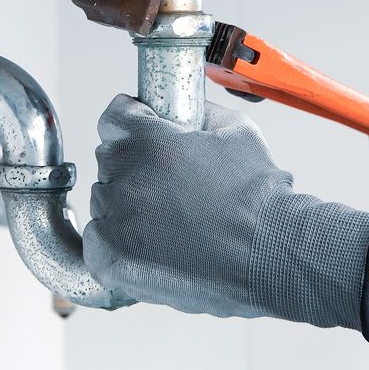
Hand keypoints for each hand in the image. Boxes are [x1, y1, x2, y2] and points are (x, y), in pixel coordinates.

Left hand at [84, 94, 368, 337]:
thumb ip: (201, 112)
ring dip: (125, 203)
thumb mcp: (237, 131)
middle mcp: (126, 179)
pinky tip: (146, 242)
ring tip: (165, 218)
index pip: (114, 118)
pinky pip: (96, 241)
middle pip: (109, 160)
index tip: (141, 131)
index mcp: (149, 142)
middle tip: (167, 183)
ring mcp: (118, 222)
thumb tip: (188, 110)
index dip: (131, 122)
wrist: (271, 255)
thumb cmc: (260, 199)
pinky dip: (114, 241)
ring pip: (103, 200)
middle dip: (133, 166)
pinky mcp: (116, 259)